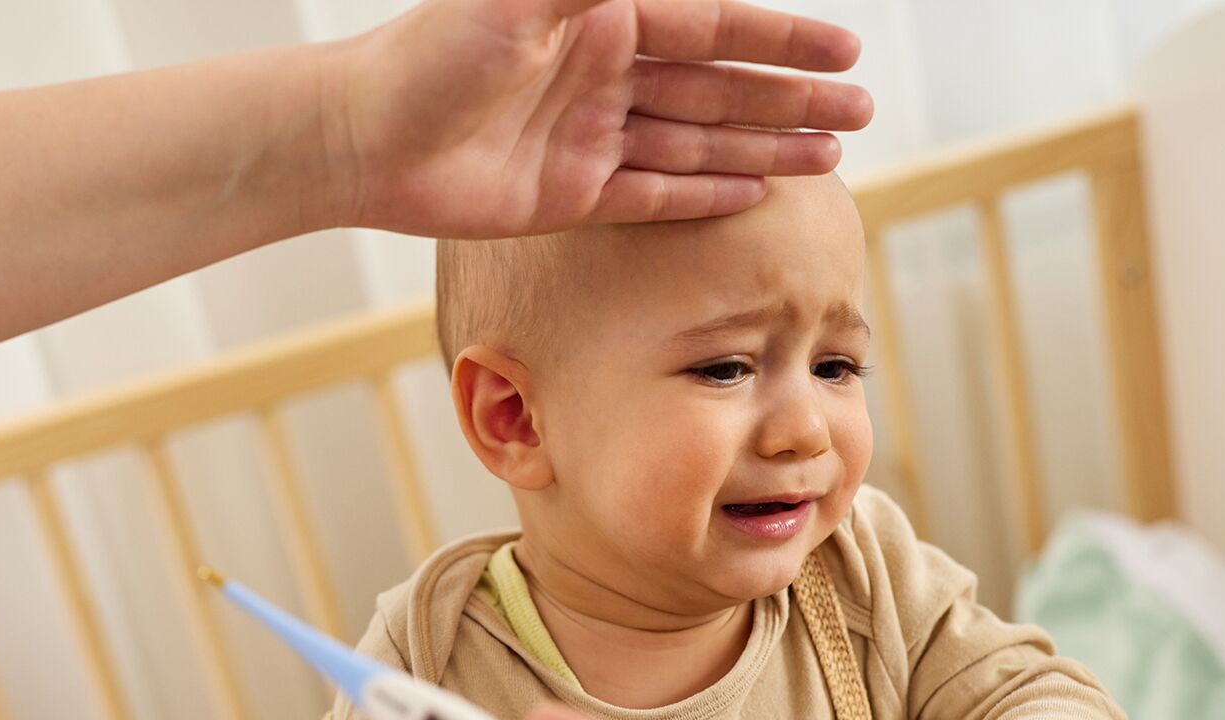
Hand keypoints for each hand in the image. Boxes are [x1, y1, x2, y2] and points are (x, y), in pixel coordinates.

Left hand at [332, 0, 872, 234]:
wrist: (362, 139)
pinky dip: (704, 196)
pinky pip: (653, 194)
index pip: (714, 24)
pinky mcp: (570, 195)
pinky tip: (755, 195)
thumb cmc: (430, 52)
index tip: (846, 49)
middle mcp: (606, 73)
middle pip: (719, 86)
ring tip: (832, 157)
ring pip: (697, 142)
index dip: (781, 38)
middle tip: (862, 112)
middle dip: (791, 98)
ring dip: (764, 148)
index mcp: (604, 16)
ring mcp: (591, 136)